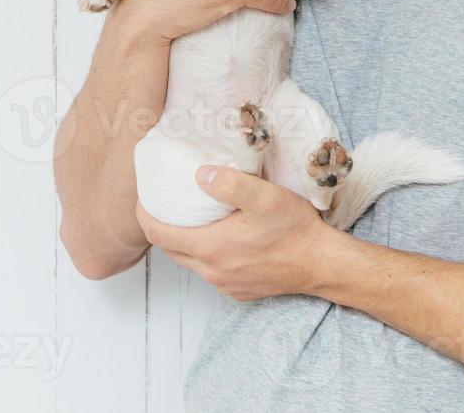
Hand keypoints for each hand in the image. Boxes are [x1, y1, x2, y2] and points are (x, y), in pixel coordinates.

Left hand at [134, 164, 334, 300]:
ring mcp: (224, 283)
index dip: (144, 215)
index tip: (141, 197)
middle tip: (160, 203)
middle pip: (170, 249)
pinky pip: (209, 271)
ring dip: (182, 241)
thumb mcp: (264, 197)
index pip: (158, 234)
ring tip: (186, 216)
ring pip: (189, 261)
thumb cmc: (294, 229)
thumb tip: (199, 174)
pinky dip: (202, 254)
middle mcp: (212, 270)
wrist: (321, 264)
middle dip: (159, 226)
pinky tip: (215, 236)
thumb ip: (230, 183)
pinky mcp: (238, 290)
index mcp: (211, 247)